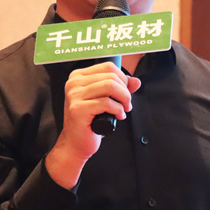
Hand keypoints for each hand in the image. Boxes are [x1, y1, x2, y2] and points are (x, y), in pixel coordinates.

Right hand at [46, 62, 140, 188]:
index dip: (123, 78)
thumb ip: (120, 88)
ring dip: (123, 99)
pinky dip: (118, 110)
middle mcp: (74, 83)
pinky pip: (106, 103)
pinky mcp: (78, 109)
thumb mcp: (105, 100)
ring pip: (110, 86)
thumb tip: (136, 81)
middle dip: (125, 91)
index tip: (125, 92)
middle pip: (111, 76)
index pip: (108, 66)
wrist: (75, 143)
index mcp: (78, 76)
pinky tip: (118, 116)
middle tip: (126, 104)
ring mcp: (74, 95)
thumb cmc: (89, 122)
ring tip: (124, 109)